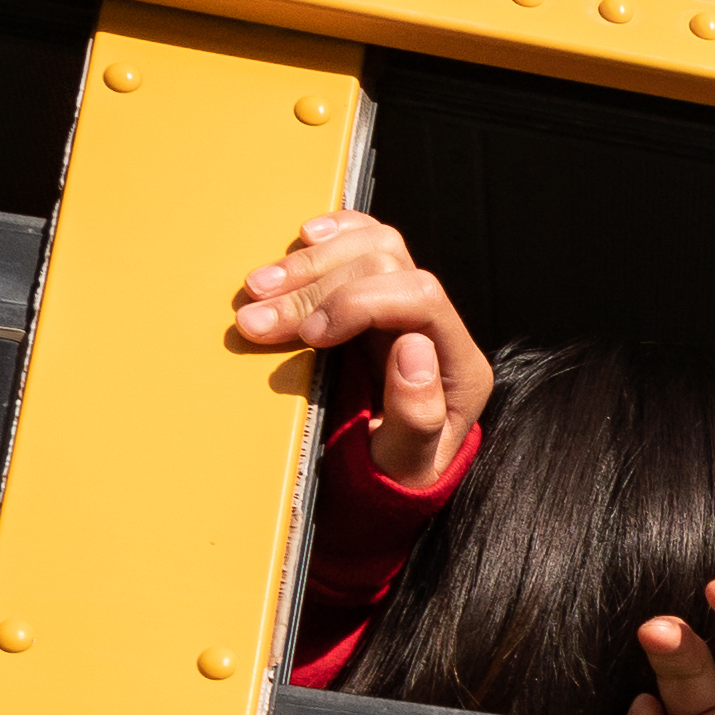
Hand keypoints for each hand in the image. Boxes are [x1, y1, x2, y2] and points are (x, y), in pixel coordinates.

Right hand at [223, 214, 499, 482]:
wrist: (383, 478)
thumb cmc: (393, 477)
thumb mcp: (405, 468)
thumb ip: (417, 417)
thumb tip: (413, 349)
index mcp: (458, 363)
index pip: (420, 297)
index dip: (358, 303)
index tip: (309, 335)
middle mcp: (437, 325)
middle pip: (386, 263)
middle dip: (315, 287)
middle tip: (258, 321)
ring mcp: (406, 305)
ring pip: (370, 244)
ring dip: (307, 262)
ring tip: (256, 290)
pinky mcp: (377, 296)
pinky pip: (362, 242)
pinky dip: (330, 236)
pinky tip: (300, 239)